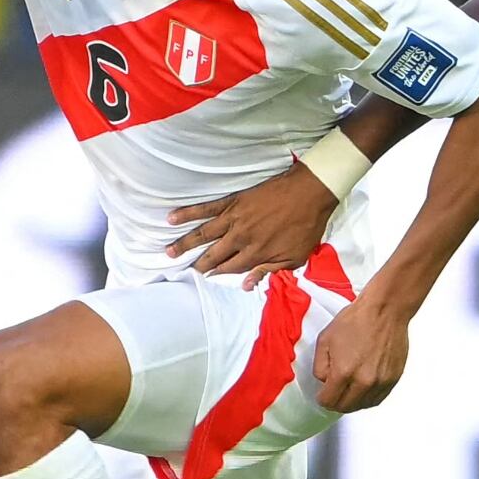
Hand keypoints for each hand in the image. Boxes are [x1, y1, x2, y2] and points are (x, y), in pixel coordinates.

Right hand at [165, 160, 336, 284]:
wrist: (309, 193)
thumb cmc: (306, 226)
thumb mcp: (295, 256)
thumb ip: (269, 271)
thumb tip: (247, 285)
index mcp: (255, 254)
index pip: (230, 269)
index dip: (217, 274)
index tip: (205, 278)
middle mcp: (240, 239)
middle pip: (213, 255)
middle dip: (198, 264)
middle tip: (181, 271)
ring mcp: (234, 219)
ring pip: (204, 234)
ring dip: (184, 244)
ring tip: (168, 252)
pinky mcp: (233, 201)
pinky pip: (206, 208)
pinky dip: (188, 213)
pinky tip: (171, 217)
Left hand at [312, 298, 408, 412]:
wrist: (385, 310)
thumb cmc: (357, 320)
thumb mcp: (325, 340)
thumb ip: (320, 367)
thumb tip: (325, 382)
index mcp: (343, 373)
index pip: (328, 402)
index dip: (322, 398)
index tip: (322, 393)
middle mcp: (363, 382)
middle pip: (345, 408)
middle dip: (336, 402)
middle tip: (334, 393)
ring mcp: (380, 382)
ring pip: (362, 405)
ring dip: (353, 401)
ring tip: (349, 389)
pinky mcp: (393, 379)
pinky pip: (378, 398)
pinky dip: (368, 397)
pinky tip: (363, 387)